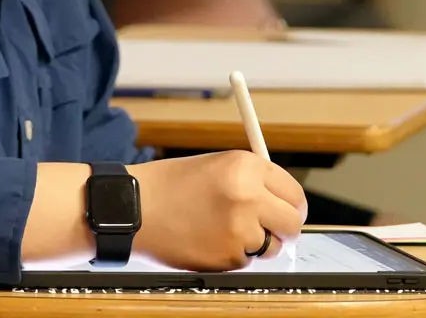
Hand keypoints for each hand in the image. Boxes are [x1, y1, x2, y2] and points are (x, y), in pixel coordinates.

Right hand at [130, 151, 306, 270]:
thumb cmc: (167, 185)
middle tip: (269, 228)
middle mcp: (248, 195)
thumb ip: (249, 180)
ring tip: (222, 229)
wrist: (133, 209)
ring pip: (272, 246)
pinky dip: (234, 255)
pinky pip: (247, 260)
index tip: (287, 210)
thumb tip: (280, 201)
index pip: (292, 190)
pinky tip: (208, 240)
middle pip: (292, 222)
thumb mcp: (212, 166)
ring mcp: (240, 228)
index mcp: (243, 165)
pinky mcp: (230, 257)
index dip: (291, 203)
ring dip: (257, 243)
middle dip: (283, 228)